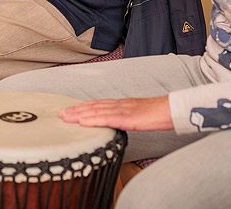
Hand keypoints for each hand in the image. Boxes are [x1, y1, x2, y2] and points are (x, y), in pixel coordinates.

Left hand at [59, 96, 173, 130]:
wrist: (171, 109)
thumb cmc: (158, 115)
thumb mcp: (139, 117)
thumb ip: (126, 119)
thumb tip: (117, 126)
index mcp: (121, 104)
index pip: (97, 104)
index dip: (82, 107)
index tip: (69, 110)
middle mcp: (119, 104)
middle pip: (93, 106)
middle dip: (75, 110)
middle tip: (59, 114)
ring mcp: (122, 110)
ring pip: (96, 111)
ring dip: (78, 114)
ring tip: (65, 117)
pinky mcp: (127, 117)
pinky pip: (106, 119)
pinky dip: (92, 120)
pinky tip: (82, 122)